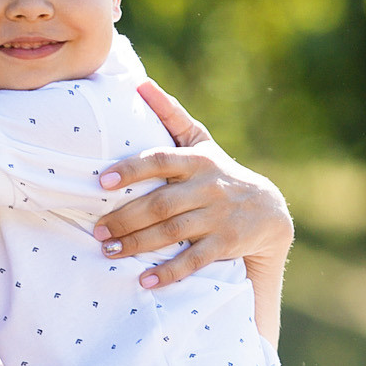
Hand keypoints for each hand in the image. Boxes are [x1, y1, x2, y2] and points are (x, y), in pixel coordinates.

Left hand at [92, 77, 292, 288]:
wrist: (268, 211)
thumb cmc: (219, 173)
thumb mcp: (200, 142)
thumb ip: (170, 115)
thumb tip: (140, 83)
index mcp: (197, 161)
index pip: (160, 161)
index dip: (132, 170)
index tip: (103, 181)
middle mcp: (207, 187)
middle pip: (160, 204)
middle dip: (125, 219)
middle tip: (97, 231)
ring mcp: (217, 217)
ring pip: (172, 232)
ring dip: (138, 244)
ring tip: (108, 252)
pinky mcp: (226, 244)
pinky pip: (194, 261)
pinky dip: (170, 272)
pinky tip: (145, 281)